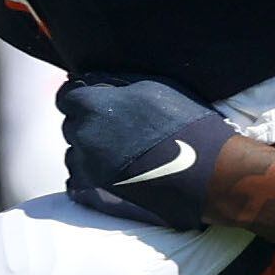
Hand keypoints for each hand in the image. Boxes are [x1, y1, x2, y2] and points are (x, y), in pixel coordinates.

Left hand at [59, 73, 242, 229]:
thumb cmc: (185, 125)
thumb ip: (116, 83)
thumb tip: (91, 80)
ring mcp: (87, 167)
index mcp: (94, 107)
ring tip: (121, 150)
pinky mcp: (95, 193)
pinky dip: (91, 173)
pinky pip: (78, 179)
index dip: (81, 95)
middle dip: (88, 121)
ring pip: (75, 152)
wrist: (207, 174)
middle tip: (117, 125)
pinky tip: (116, 170)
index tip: (96, 99)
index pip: (67, 95)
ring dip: (89, 148)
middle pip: (71, 123)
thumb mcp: (153, 88)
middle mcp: (84, 136)